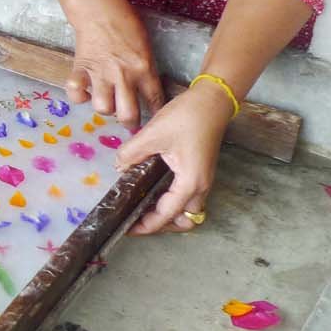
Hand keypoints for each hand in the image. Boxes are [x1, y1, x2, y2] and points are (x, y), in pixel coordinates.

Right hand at [65, 0, 164, 129]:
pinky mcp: (81, 69)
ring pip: (102, 108)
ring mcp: (100, 73)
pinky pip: (76, 92)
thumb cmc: (126, 23)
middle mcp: (123, 75)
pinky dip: (79, 96)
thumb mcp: (145, 46)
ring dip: (104, 108)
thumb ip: (146, 69)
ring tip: (107, 103)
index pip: (154, 100)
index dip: (156, 114)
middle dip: (130, 122)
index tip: (154, 120)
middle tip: (128, 120)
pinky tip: (84, 93)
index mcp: (144, 68)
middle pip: (128, 114)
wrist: (99, 10)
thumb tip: (146, 89)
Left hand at [120, 83, 231, 234]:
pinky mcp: (199, 171)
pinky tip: (151, 189)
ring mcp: (202, 179)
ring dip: (167, 213)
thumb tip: (118, 168)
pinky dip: (171, 200)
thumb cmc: (186, 118)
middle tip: (136, 218)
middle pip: (182, 220)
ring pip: (186, 209)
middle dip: (161, 224)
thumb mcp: (152, 135)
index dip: (147, 226)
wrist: (212, 101)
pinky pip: (186, 196)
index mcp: (190, 182)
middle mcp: (200, 186)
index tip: (127, 229)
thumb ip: (132, 154)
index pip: (167, 215)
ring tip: (141, 206)